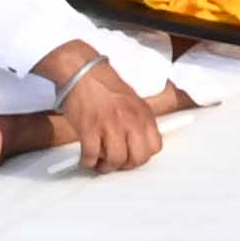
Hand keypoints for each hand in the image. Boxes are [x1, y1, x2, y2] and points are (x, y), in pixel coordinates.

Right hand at [53, 55, 164, 174]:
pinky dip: (88, 161)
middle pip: (138, 158)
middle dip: (126, 166)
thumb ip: (139, 122)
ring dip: (106, 166)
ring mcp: (110, 126)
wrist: (84, 74)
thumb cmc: (106, 88)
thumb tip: (139, 144)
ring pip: (116, 160)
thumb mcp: (134, 103)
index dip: (142, 156)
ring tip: (100, 161)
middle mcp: (130, 122)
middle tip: (115, 162)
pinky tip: (87, 156)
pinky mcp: (89, 129)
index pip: (155, 147)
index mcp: (144, 116)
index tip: (132, 156)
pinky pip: (92, 155)